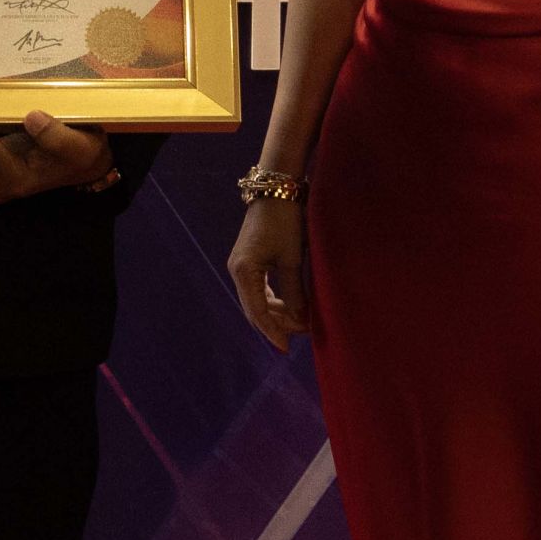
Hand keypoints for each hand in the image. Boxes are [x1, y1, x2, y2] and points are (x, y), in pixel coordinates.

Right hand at [228, 193, 309, 347]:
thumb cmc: (285, 221)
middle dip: (278, 325)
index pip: (257, 312)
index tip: (287, 348)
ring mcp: (242, 266)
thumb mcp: (293, 259)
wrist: (277, 191)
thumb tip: (300, 321)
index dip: (273, 332)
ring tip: (301, 323)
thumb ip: (295, 293)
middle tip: (302, 335)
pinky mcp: (249, 262)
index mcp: (244, 271)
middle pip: (255, 310)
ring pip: (257, 301)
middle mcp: (238, 271)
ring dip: (277, 314)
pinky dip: (275, 302)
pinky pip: (259, 290)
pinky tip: (290, 308)